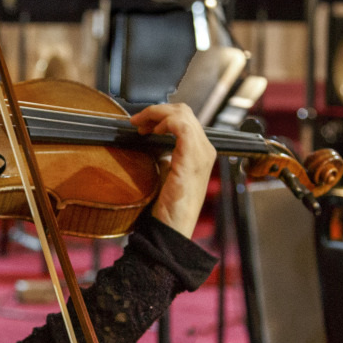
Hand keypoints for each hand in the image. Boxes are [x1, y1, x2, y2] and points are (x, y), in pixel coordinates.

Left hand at [130, 101, 215, 237]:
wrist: (170, 231)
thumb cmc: (167, 207)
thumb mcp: (165, 172)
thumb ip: (164, 153)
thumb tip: (150, 138)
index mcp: (200, 152)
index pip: (184, 119)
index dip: (161, 114)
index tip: (141, 124)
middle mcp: (205, 151)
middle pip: (184, 112)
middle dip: (157, 111)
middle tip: (137, 123)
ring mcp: (201, 155)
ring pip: (182, 114)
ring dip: (157, 114)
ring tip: (141, 126)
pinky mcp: (191, 161)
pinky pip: (182, 127)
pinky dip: (164, 122)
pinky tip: (151, 132)